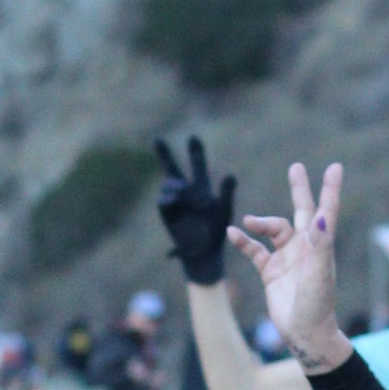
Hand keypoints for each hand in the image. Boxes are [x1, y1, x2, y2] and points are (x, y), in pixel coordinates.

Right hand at [154, 133, 236, 286]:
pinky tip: (175, 200)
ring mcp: (174, 201)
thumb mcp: (224, 210)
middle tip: (158, 139)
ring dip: (175, 185)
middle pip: (172, 168)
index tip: (193, 137)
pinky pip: (164, 201)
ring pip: (169, 184)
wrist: (203, 252)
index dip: (195, 152)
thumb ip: (227, 192)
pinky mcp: (166, 212)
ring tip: (183, 190)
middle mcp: (185, 191)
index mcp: (201, 187)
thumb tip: (230, 174)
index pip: (197, 164)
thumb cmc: (217, 231)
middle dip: (165, 154)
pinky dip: (169, 198)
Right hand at [230, 160, 347, 370]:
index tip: (335, 167)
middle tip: (295, 168)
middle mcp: (305, 247)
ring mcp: (287, 257)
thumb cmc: (318, 301)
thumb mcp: (321, 271)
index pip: (327, 210)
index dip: (330, 189)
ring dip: (260, 223)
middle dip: (299, 189)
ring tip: (249, 222)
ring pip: (273, 229)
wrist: (304, 331)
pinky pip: (254, 250)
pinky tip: (233, 233)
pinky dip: (244, 241)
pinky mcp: (270, 271)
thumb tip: (323, 216)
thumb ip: (321, 242)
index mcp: (321, 244)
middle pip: (302, 210)